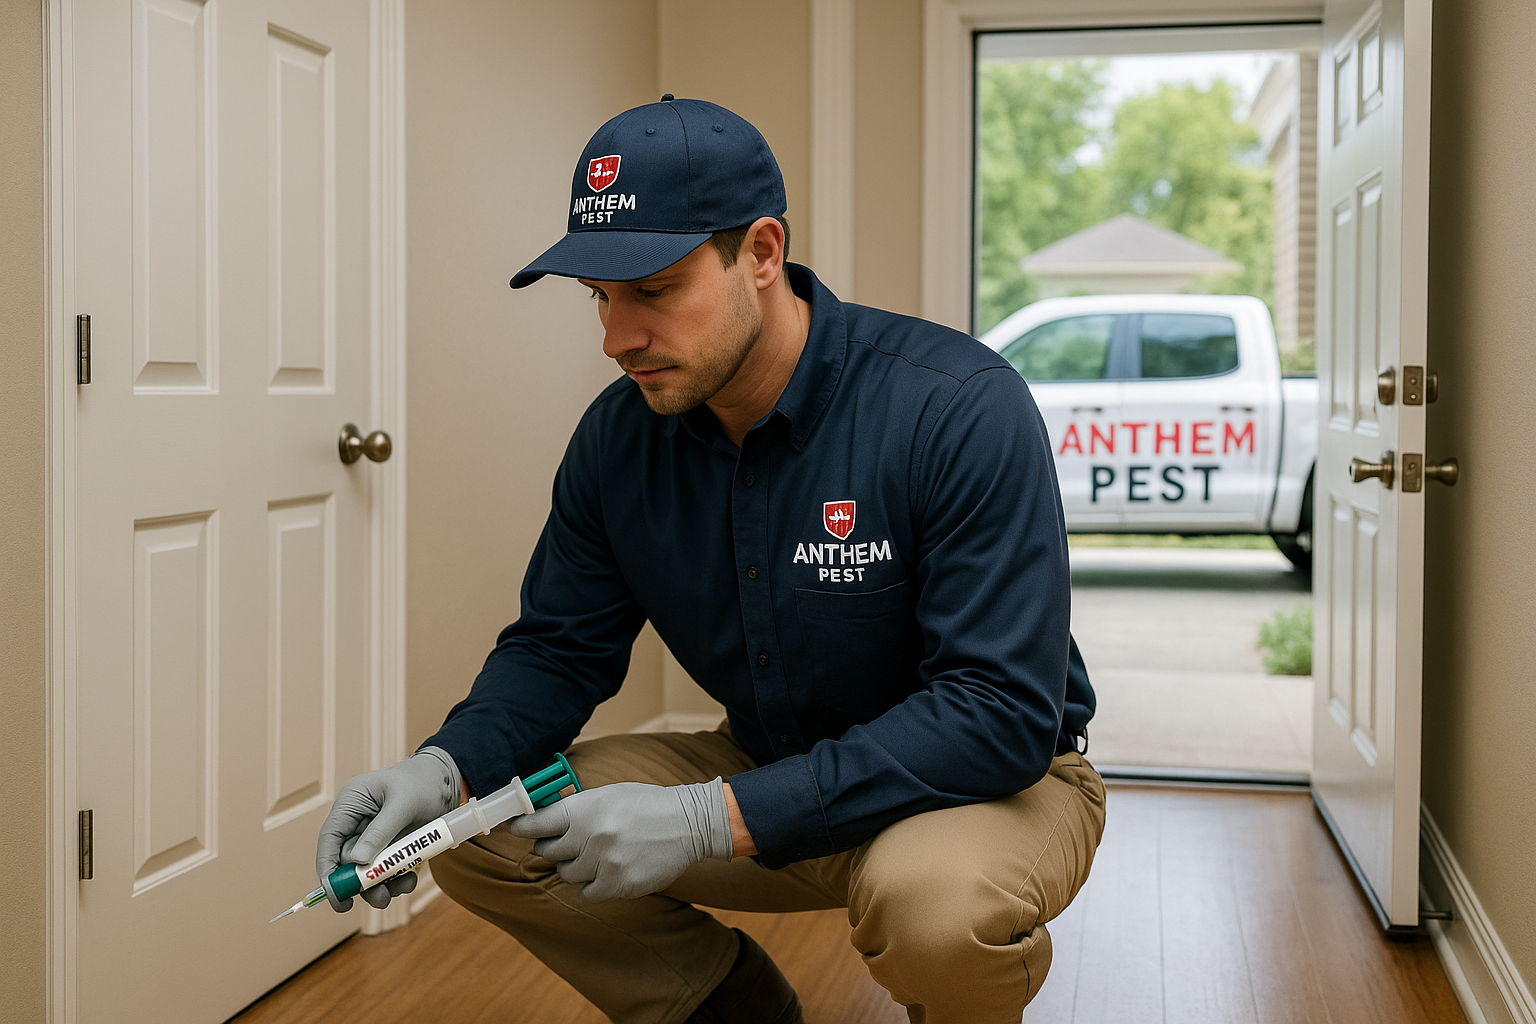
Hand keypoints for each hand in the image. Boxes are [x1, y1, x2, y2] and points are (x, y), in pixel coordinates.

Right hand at [315, 747, 461, 911]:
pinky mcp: (388, 847)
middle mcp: (357, 821)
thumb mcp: (404, 804)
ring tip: (402, 889)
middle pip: (347, 860)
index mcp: (351, 802)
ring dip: (381, 885)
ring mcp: (372, 836)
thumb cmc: (423, 781)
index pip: (329, 838)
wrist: (448, 782)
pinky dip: (396, 880)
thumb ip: (381, 831)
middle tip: (381, 899)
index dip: (327, 867)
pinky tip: (410, 879)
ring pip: (366, 870)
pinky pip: (384, 871)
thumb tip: (358, 861)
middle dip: (361, 883)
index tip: (335, 894)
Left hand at [507, 778, 732, 900]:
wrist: (689, 823)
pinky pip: (587, 893)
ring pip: (568, 873)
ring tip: (600, 853)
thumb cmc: (646, 805)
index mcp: (585, 809)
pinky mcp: (618, 885)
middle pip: (547, 852)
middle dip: (554, 847)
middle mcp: (591, 836)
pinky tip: (609, 870)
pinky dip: (594, 884)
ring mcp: (604, 863)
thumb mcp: (609, 794)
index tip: (515, 828)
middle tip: (571, 841)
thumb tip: (541, 819)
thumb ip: (576, 808)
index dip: (522, 827)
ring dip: (578, 866)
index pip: (537, 823)